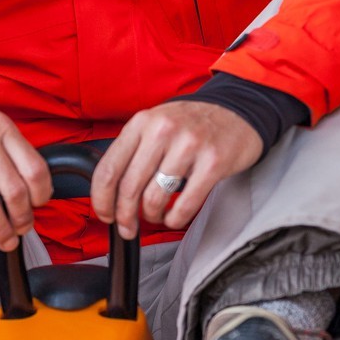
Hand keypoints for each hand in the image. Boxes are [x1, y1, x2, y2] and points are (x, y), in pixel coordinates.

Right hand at [0, 102, 51, 249]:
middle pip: (14, 191)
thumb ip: (10, 148)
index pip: (34, 167)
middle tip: (23, 227)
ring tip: (5, 239)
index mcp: (0, 125)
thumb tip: (33, 187)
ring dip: (1, 230)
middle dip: (22, 218)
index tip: (39, 204)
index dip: (42, 194)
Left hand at [91, 101, 261, 238]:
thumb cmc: (192, 124)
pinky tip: (175, 217)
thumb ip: (133, 151)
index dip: (101, 200)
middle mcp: (163, 130)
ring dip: (151, 216)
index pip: (109, 168)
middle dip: (124, 216)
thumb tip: (109, 191)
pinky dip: (175, 219)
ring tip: (156, 216)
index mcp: (142, 122)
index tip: (105, 214)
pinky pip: (185, 204)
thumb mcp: (156, 124)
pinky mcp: (213, 162)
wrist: (238, 111)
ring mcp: (189, 145)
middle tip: (127, 228)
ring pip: (154, 198)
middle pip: (129, 187)